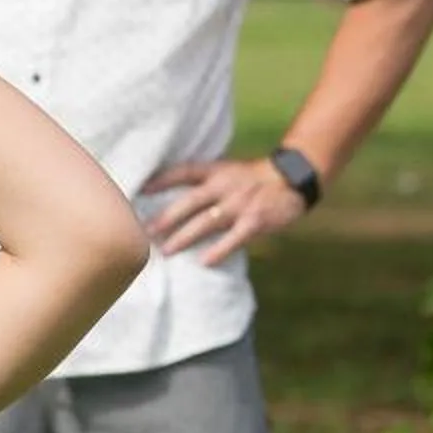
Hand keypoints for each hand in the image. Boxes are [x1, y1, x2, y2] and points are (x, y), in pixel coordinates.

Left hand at [144, 157, 305, 264]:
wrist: (292, 179)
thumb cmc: (252, 178)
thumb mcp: (226, 171)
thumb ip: (203, 181)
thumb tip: (169, 197)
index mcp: (216, 171)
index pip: (183, 172)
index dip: (161, 179)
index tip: (140, 191)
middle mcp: (224, 186)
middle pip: (189, 202)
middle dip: (166, 218)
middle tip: (145, 232)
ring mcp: (239, 204)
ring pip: (206, 222)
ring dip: (184, 237)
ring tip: (166, 250)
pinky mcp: (255, 221)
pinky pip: (233, 238)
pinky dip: (218, 250)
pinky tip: (204, 262)